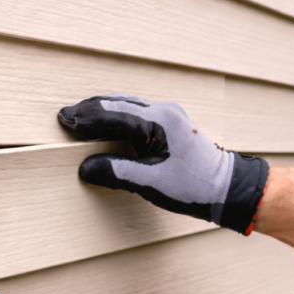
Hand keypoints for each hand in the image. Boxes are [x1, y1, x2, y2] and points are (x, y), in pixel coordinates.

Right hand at [58, 94, 267, 233]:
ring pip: (126, 106)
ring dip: (102, 110)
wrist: (229, 189)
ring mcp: (168, 116)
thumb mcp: (153, 184)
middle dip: (90, 109)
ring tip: (79, 117)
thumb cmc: (195, 187)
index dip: (87, 118)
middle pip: (118, 104)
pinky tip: (105, 122)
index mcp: (160, 121)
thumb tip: (86, 167)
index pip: (114, 114)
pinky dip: (116, 115)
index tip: (64, 120)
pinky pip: (136, 113)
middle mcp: (164, 112)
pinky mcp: (170, 125)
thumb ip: (117, 172)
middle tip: (65, 116)